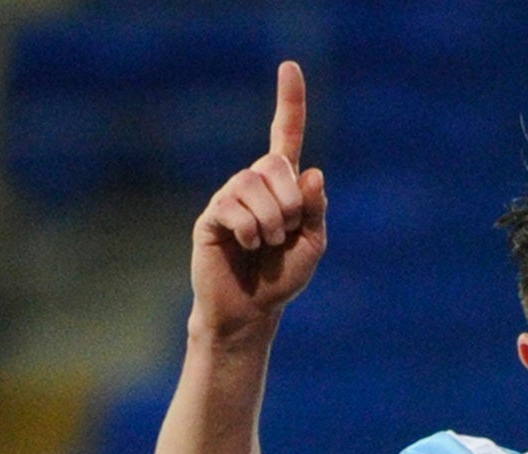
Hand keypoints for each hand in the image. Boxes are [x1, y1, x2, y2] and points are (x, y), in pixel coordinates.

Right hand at [190, 60, 328, 337]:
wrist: (251, 312)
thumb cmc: (281, 278)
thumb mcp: (312, 245)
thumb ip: (316, 211)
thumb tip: (313, 172)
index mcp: (283, 186)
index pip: (286, 135)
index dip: (290, 102)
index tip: (289, 66)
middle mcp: (254, 183)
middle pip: (276, 165)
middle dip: (292, 204)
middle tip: (287, 234)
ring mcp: (230, 196)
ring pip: (255, 187)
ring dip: (273, 223)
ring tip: (267, 245)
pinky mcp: (211, 215)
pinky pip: (234, 208)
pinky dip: (251, 231)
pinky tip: (247, 246)